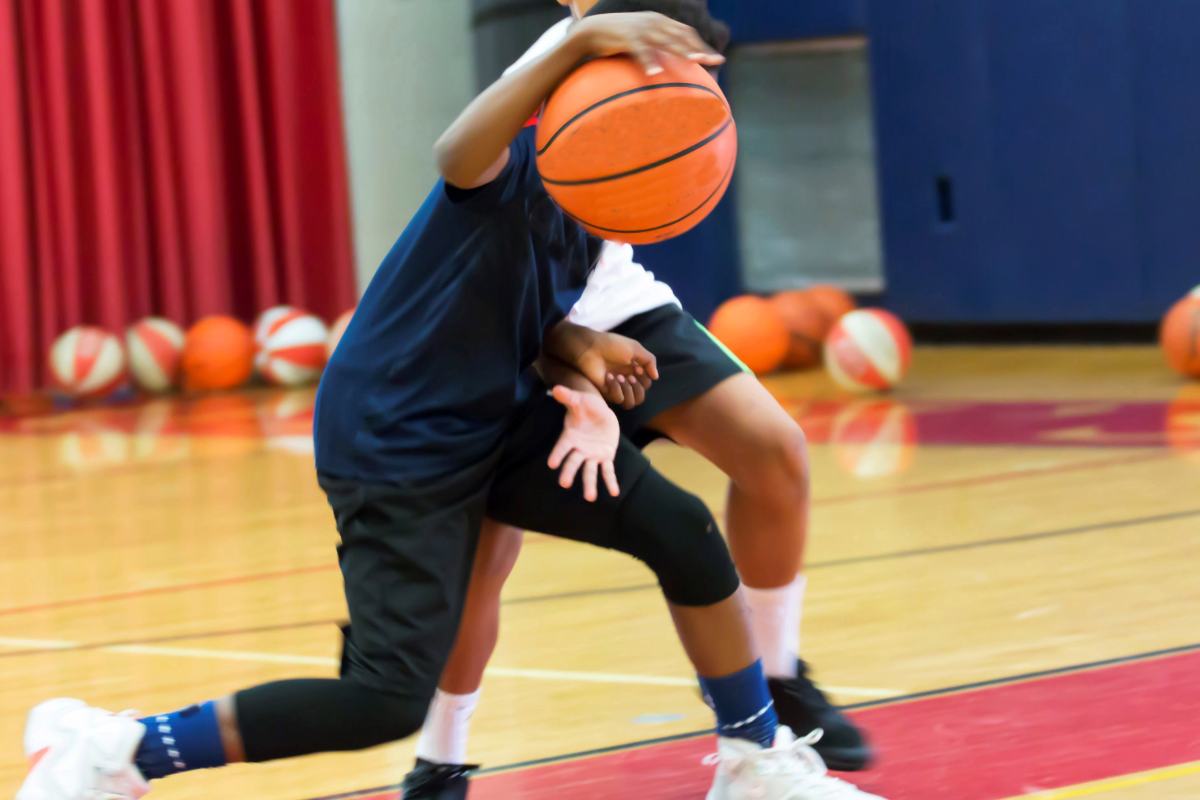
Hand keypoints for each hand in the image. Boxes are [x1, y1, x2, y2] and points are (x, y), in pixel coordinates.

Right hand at [547, 385, 620, 500]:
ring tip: (590, 497)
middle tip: (564, 484)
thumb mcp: (579, 400)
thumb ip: (568, 397)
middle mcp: (579, 449)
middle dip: (569, 472)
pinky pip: (607, 471)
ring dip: (589, 484)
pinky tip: (614, 492)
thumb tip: (556, 388)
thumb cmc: (586, 406)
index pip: (562, 446)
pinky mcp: (605, 458)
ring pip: (589, 471)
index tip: (552, 464)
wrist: (601, 413)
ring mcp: (592, 455)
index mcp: (570, 436)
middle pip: (573, 462)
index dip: (558, 454)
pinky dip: (610, 482)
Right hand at [572, 12, 724, 74]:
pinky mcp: (627, 37)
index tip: (716, 60)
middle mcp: (654, 22)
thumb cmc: (619, 40)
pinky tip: (655, 73)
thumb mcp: (642, 40)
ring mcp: (641, 28)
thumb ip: (657, 48)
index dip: (702, 45)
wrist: (591, 31)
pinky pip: (641, 50)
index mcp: (660, 22)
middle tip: (714, 62)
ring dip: (682, 51)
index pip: (687, 32)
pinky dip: (649, 61)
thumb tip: (670, 66)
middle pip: (682, 35)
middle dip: (699, 48)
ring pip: (666, 40)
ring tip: (695, 62)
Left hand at [574, 332, 658, 409]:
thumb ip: (650, 361)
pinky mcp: (606, 392)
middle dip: (639, 386)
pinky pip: (618, 399)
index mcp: (633, 370)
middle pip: (641, 395)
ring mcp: (616, 387)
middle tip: (630, 375)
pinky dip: (616, 388)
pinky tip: (609, 377)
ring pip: (632, 402)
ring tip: (621, 377)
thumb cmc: (611, 345)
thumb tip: (656, 377)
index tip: (636, 366)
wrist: (590, 348)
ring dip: (630, 390)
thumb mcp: (635, 348)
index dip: (645, 377)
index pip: (647, 383)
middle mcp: (626, 380)